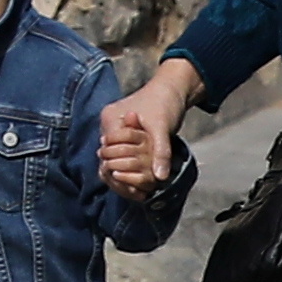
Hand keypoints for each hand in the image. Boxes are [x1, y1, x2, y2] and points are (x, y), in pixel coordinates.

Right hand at [98, 65, 198, 188]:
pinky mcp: (125, 133)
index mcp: (111, 119)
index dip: (119, 171)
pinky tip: (141, 180)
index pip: (108, 151)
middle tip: (137, 193)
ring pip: (115, 157)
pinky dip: (132, 166)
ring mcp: (116, 129)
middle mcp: (108, 124)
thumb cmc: (165, 103)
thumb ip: (160, 152)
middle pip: (108, 157)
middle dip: (121, 176)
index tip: (134, 188)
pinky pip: (123, 153)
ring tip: (140, 191)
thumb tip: (160, 177)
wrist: (173, 88)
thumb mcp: (162, 128)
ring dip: (126, 173)